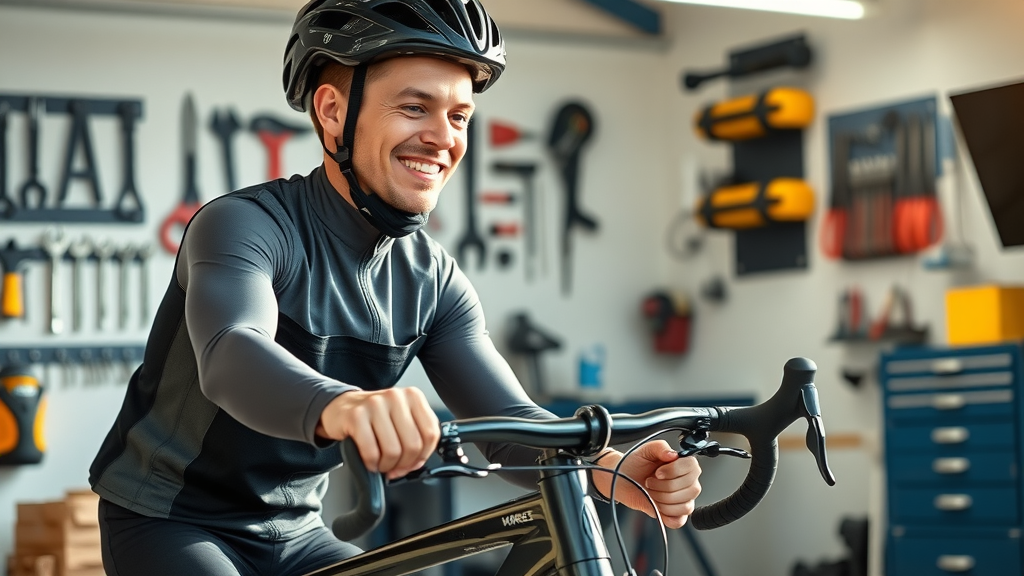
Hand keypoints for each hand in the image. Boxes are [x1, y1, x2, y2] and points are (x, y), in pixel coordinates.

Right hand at [317, 387, 439, 479]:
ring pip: (393, 451)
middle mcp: (396, 397)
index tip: (413, 463)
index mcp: (413, 396)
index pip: (431, 433)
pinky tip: (370, 462)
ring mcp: (375, 404)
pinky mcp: (356, 416)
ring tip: (381, 464)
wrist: (341, 407)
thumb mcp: (401, 419)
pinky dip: (372, 464)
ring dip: (387, 466)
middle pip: (413, 445)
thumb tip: (417, 463)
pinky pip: (371, 452)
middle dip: (404, 464)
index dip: (423, 455)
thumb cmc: (375, 417)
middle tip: (394, 467)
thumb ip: (416, 436)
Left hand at [591, 440, 701, 528]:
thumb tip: (673, 454)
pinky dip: (668, 516)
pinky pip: (680, 520)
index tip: (658, 472)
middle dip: (665, 487)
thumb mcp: (645, 450)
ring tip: (652, 493)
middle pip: (691, 489)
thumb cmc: (635, 464)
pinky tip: (657, 507)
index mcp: (683, 463)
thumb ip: (660, 447)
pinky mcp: (674, 513)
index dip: (674, 471)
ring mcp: (683, 498)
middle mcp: (687, 481)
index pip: (692, 468)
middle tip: (650, 482)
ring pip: (686, 506)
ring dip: (663, 500)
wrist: (622, 479)